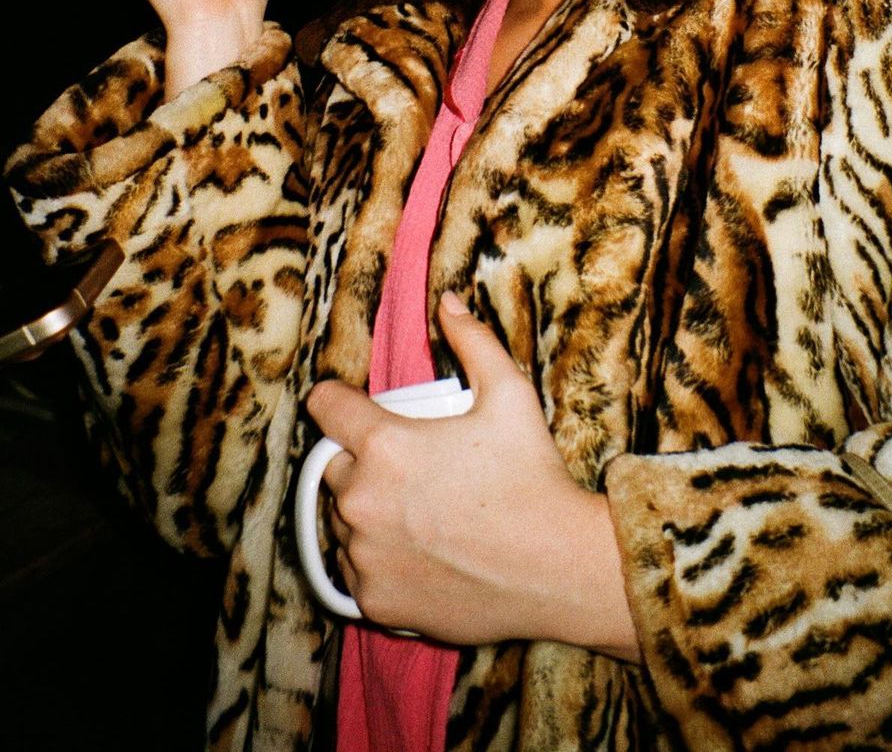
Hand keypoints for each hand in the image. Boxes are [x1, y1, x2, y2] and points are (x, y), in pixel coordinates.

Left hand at [306, 293, 640, 659]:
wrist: (557, 569)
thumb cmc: (532, 477)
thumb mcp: (510, 395)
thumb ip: (472, 341)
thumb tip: (446, 302)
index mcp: (385, 445)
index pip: (325, 407)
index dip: (339, 401)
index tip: (351, 408)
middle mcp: (362, 500)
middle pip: (333, 467)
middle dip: (360, 461)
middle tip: (407, 467)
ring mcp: (364, 554)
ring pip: (341, 520)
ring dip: (366, 511)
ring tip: (418, 511)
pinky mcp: (374, 599)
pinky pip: (354, 569)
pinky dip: (376, 559)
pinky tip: (418, 551)